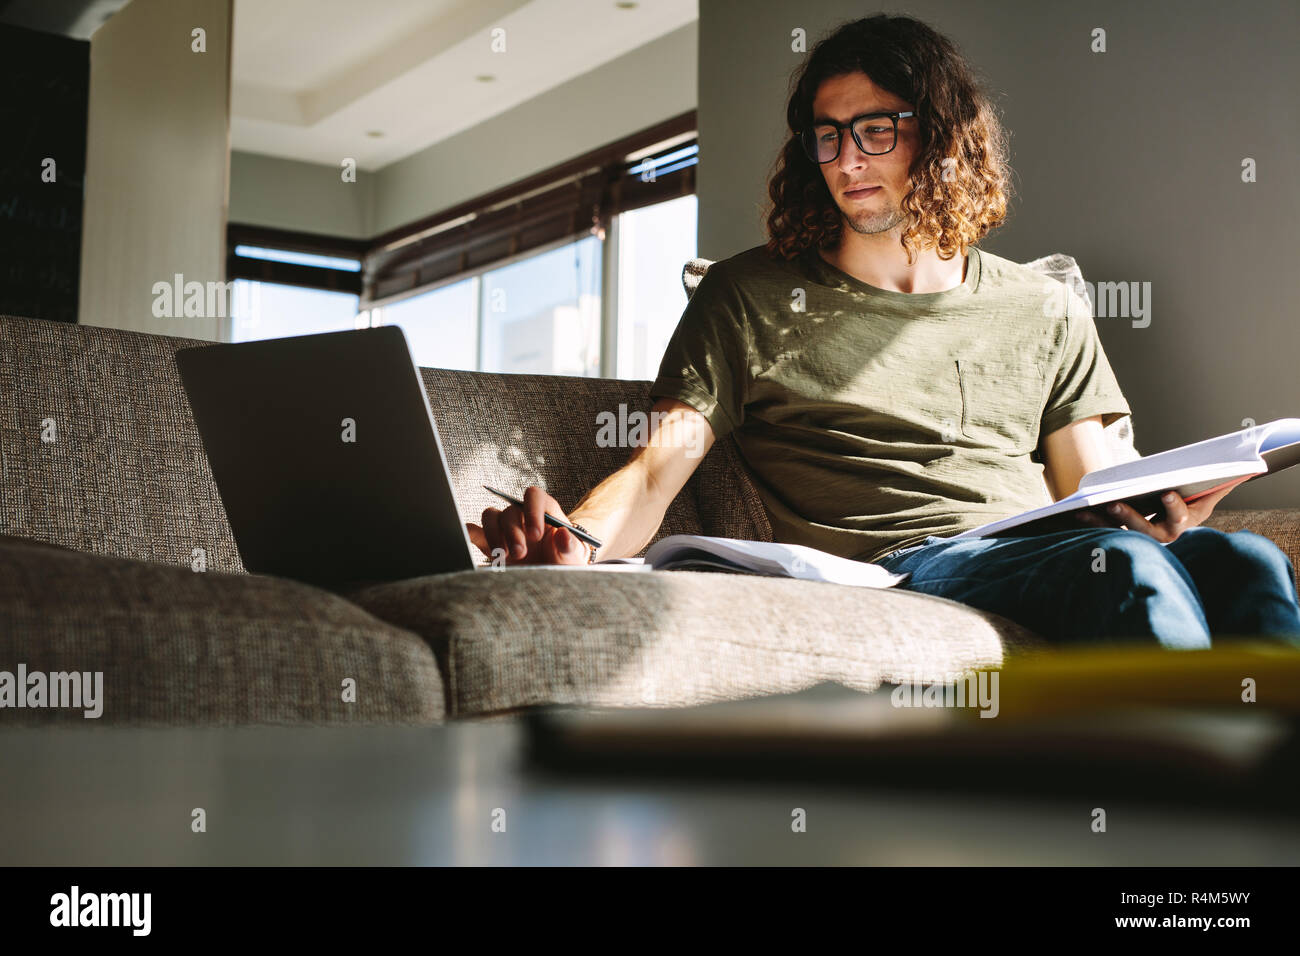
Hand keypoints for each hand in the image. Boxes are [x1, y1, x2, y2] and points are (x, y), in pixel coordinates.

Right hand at [466, 485, 591, 565]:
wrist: (553, 579)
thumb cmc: (565, 562)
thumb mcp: (574, 557)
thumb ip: (571, 546)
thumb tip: (563, 535)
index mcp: (545, 511)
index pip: (534, 496)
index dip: (532, 510)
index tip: (535, 534)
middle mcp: (522, 516)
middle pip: (510, 510)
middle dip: (513, 532)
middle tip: (520, 553)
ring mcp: (505, 530)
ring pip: (490, 517)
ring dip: (494, 534)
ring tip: (504, 556)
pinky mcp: (490, 544)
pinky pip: (474, 531)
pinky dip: (468, 534)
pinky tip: (467, 541)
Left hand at [1075, 475, 1250, 542]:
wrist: (1165, 503)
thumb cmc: (1190, 490)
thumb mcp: (1206, 486)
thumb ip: (1221, 478)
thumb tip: (1246, 464)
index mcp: (1185, 521)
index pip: (1181, 519)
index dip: (1174, 508)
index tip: (1167, 493)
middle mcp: (1163, 535)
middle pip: (1147, 532)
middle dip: (1131, 518)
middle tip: (1114, 503)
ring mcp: (1140, 537)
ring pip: (1121, 534)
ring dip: (1103, 524)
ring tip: (1088, 510)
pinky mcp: (1120, 535)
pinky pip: (1105, 532)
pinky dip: (1090, 524)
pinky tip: (1076, 513)